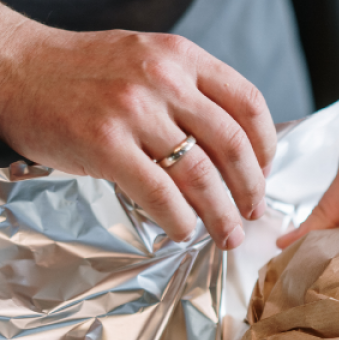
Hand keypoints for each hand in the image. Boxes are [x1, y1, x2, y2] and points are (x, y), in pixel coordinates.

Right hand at [0, 6, 276, 247]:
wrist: (14, 67)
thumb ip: (189, 95)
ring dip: (222, 214)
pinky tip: (184, 231)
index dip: (266, 147)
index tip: (265, 173)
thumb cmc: (84, 73)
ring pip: (200, 174)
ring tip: (229, 234)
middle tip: (254, 212)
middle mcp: (163, 78)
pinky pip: (160, 193)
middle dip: (251, 189)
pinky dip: (180, 220)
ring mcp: (133, 110)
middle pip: (231, 145)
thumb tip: (229, 149)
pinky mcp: (105, 143)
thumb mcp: (147, 62)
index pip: (248, 104)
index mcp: (182, 57)